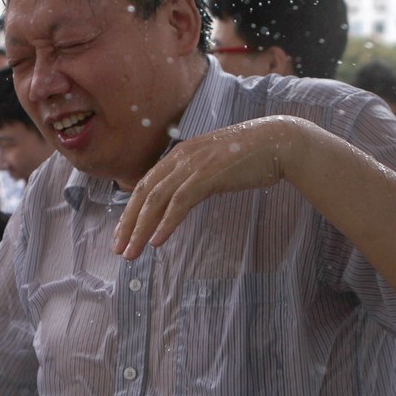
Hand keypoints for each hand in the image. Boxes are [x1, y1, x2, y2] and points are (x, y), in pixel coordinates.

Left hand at [113, 115, 311, 258]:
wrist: (277, 143)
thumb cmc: (250, 156)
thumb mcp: (214, 164)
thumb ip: (196, 175)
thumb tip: (183, 196)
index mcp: (180, 154)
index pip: (146, 184)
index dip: (130, 210)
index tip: (122, 234)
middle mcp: (181, 157)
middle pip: (144, 193)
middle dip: (128, 223)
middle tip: (118, 248)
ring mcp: (194, 165)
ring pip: (157, 200)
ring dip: (141, 229)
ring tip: (132, 252)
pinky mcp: (208, 176)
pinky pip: (180, 203)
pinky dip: (166, 223)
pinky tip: (157, 242)